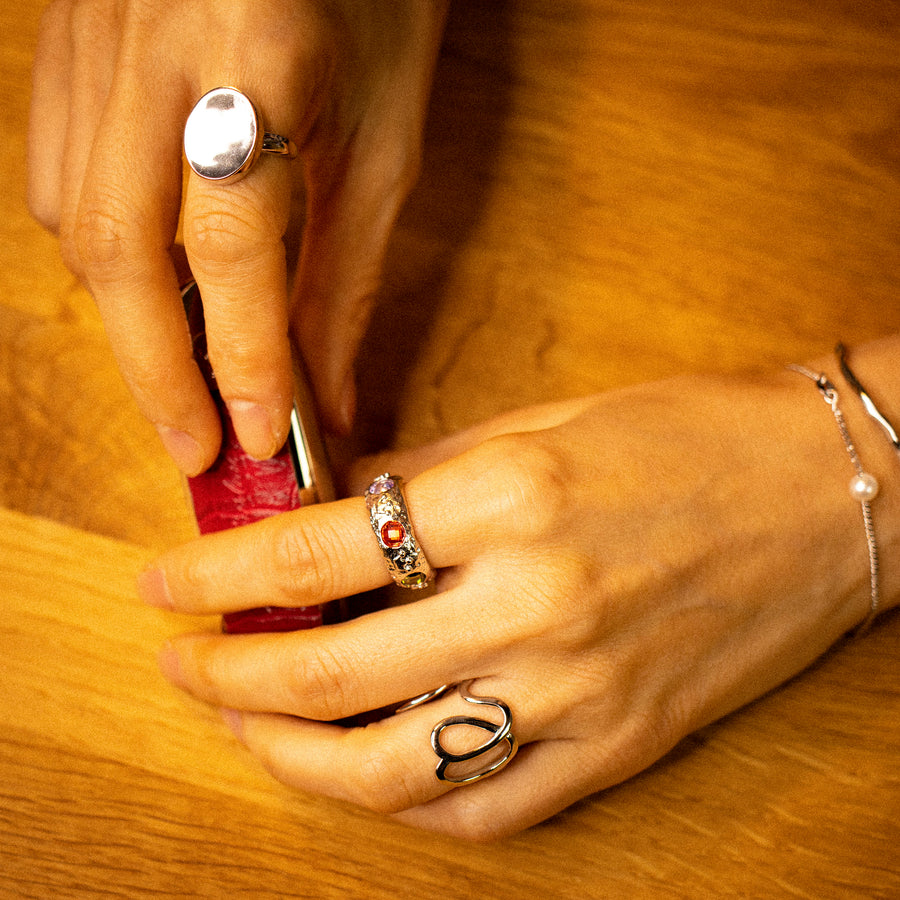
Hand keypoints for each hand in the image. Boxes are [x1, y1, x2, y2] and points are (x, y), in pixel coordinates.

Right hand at [28, 0, 447, 470]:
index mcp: (253, 54)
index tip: (259, 440)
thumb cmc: (374, 0)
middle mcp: (152, 48)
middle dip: (157, 371)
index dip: (243, 358)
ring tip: (181, 387)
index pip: (231, 246)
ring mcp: (95, 43)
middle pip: (120, 247)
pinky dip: (101, 258)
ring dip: (129, 323)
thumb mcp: (388, 137)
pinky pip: (57, 176)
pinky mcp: (68, 47)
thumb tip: (329, 393)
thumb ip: (350, 270)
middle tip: (196, 451)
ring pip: (75, 219)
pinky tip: (145, 292)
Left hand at [138, 373, 881, 839]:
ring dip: (295, 757)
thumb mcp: (543, 423)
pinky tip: (358, 771)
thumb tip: (336, 523)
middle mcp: (540, 603)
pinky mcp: (620, 745)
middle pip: (333, 672)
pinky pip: (484, 810)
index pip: (315, 553)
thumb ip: (430, 480)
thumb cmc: (687, 434)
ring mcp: (582, 690)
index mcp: (513, 498)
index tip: (166, 584)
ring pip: (394, 769)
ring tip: (248, 728)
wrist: (826, 492)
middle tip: (184, 665)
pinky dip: (400, 804)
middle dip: (231, 677)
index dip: (219, 575)